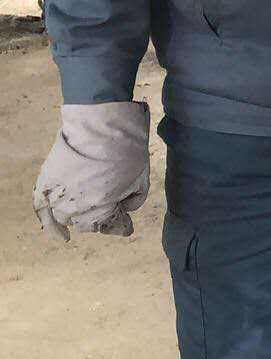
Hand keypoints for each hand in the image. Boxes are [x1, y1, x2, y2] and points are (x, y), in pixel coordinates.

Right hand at [33, 101, 151, 241]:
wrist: (102, 122)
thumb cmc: (127, 147)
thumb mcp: (141, 177)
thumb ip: (134, 200)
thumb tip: (125, 209)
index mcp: (103, 205)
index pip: (111, 226)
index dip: (121, 226)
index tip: (127, 226)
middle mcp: (78, 205)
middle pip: (88, 224)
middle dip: (100, 220)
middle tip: (109, 210)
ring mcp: (59, 195)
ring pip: (67, 218)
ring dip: (79, 217)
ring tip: (89, 211)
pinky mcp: (46, 182)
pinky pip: (41, 210)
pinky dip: (50, 226)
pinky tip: (60, 237)